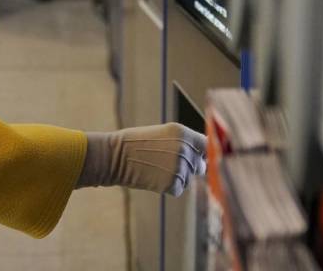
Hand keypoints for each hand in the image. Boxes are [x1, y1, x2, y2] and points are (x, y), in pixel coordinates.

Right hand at [76, 123, 206, 196]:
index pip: (207, 145)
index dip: (203, 153)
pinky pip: (178, 189)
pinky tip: (154, 178)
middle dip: (189, 167)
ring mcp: (180, 167)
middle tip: (168, 165)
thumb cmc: (137, 143)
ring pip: (188, 178)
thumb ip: (184, 142)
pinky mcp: (173, 183)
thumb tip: (204, 157)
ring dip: (177, 177)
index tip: (199, 157)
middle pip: (200, 165)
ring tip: (157, 169)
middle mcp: (185, 149)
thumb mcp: (163, 134)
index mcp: (183, 133)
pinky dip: (169, 187)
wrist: (115, 156)